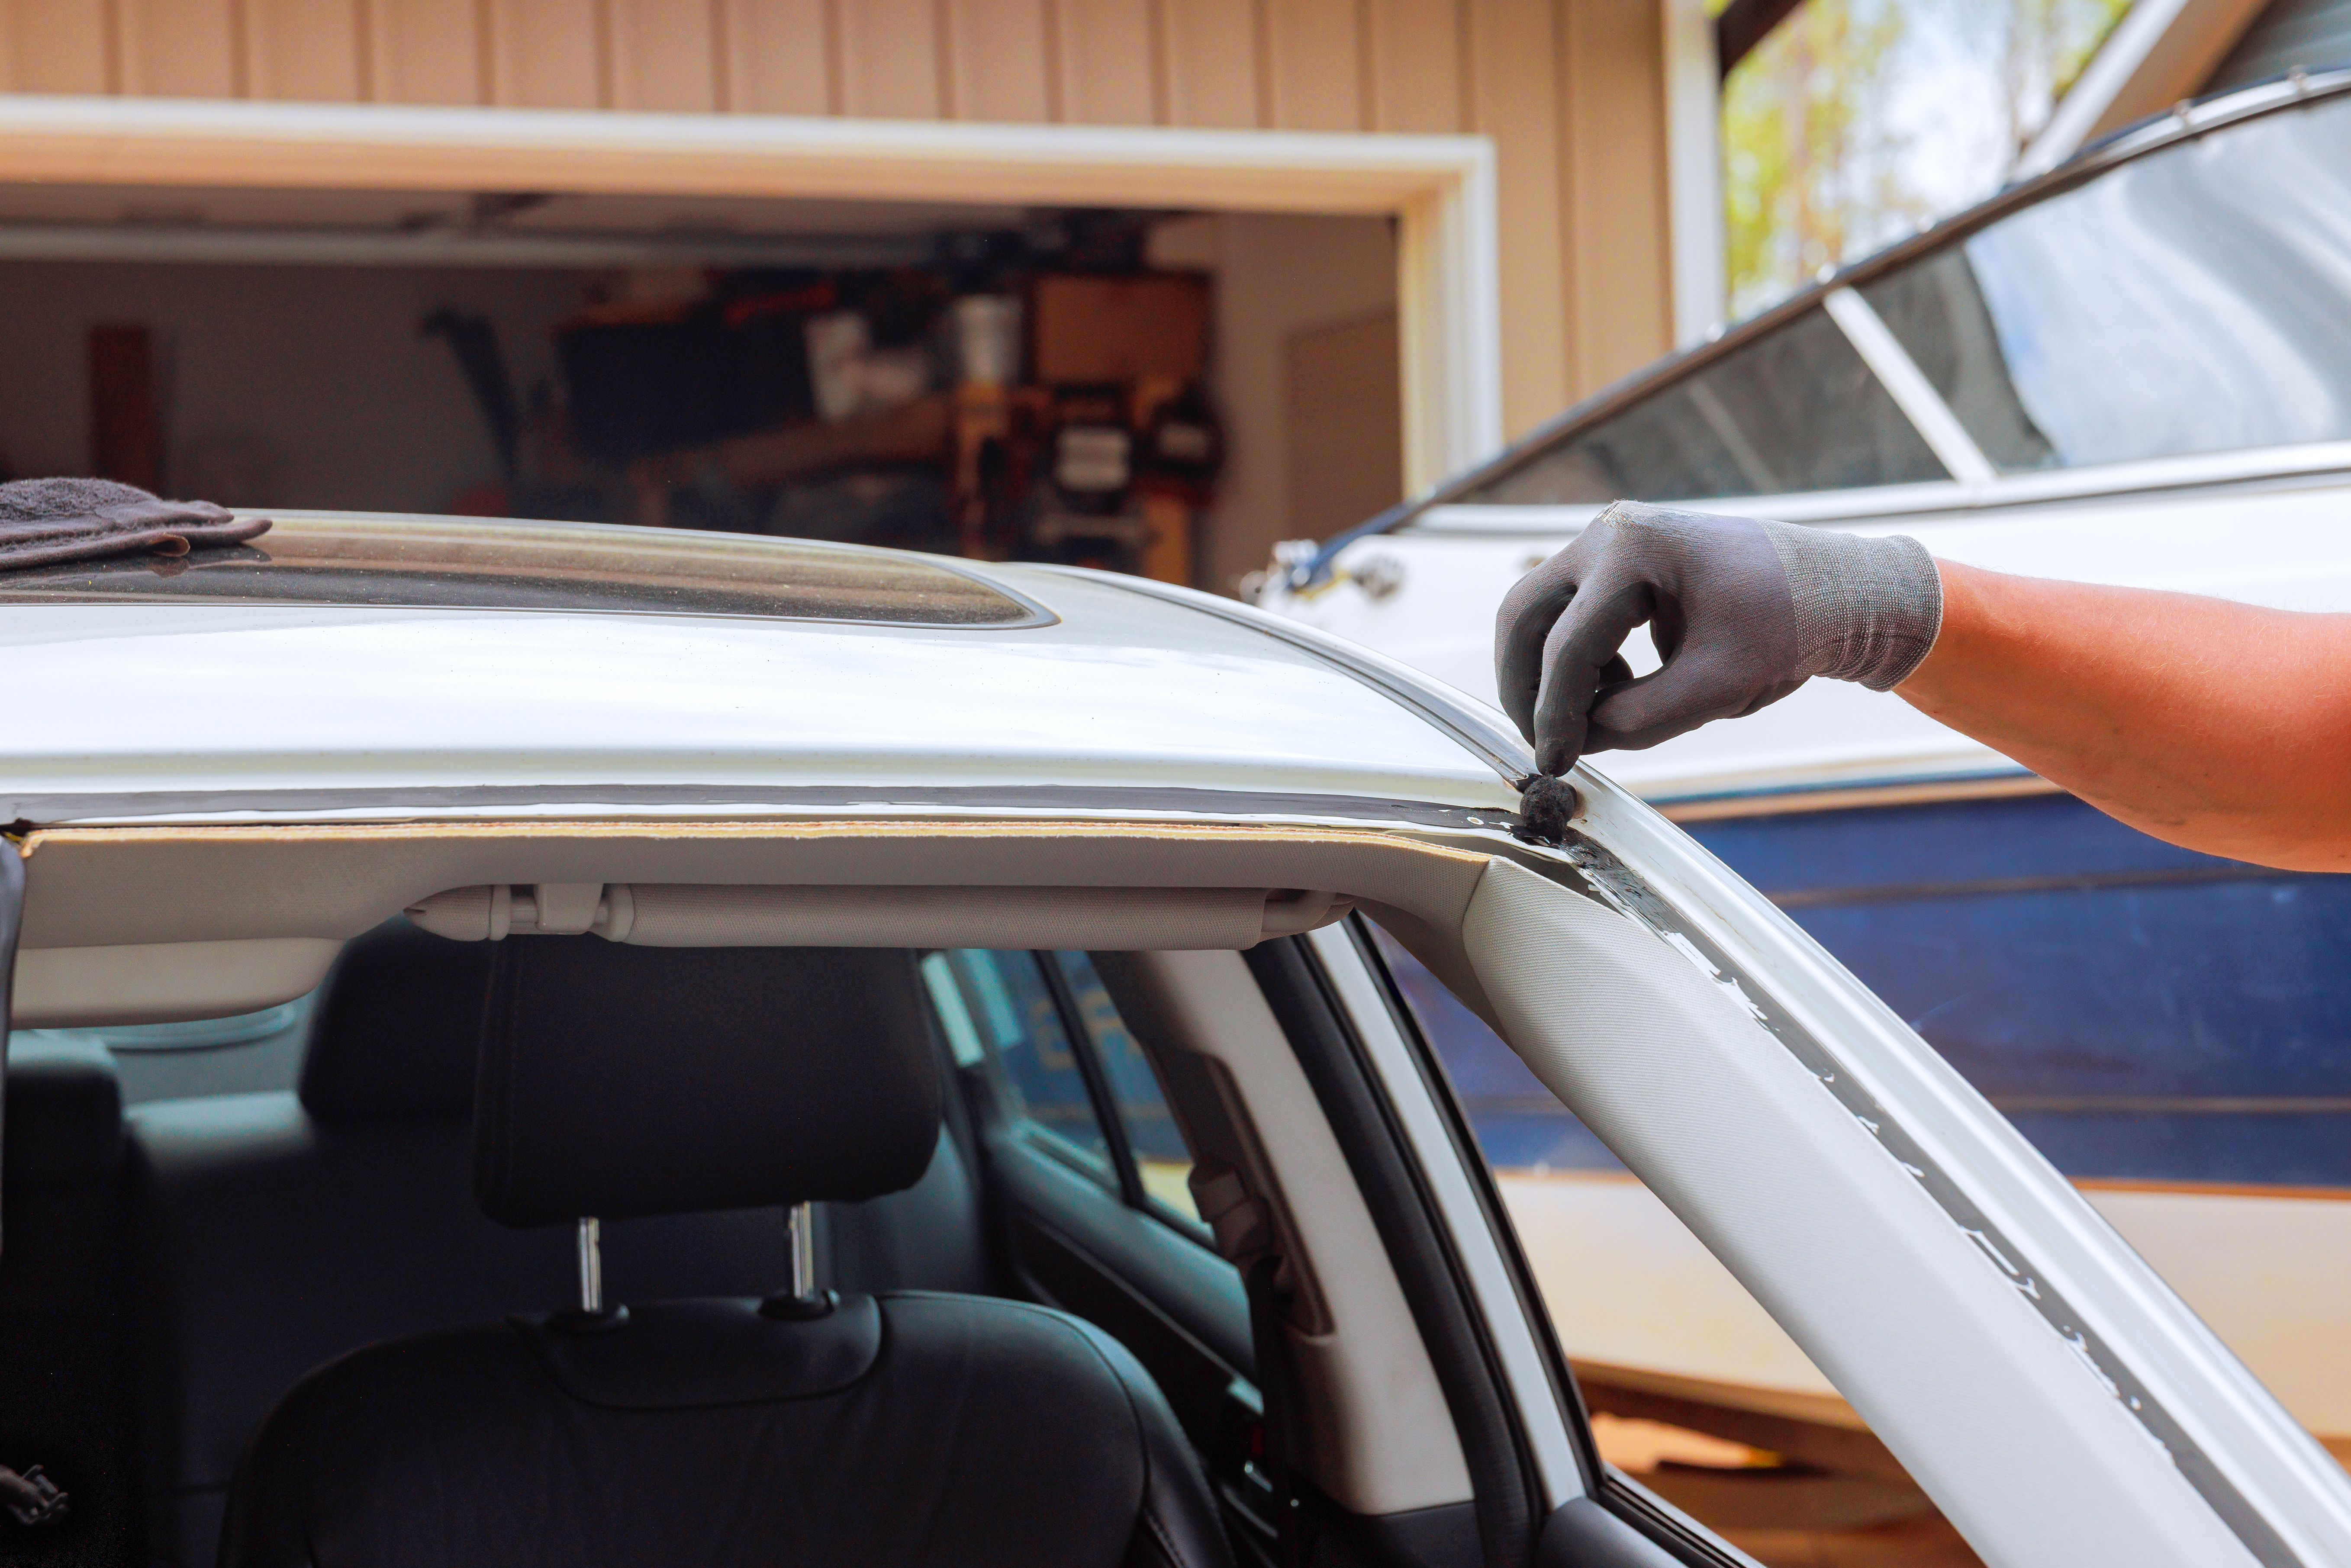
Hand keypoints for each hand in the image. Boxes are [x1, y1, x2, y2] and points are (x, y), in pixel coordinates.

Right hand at [1494, 501, 1941, 773]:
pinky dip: (1574, 658)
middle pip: (1523, 616)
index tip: (1555, 764)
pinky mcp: (1612, 561)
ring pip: (1534, 613)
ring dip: (1547, 673)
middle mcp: (1609, 533)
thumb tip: (1577, 742)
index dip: (1556, 714)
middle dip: (1524, 688)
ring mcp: (1607, 542)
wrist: (1834, 589)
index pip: (1569, 645)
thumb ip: (1641, 719)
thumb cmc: (1789, 625)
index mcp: (1635, 551)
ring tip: (1596, 715)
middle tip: (1543, 745)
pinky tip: (1619, 685)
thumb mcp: (1719, 686)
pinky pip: (1564, 612)